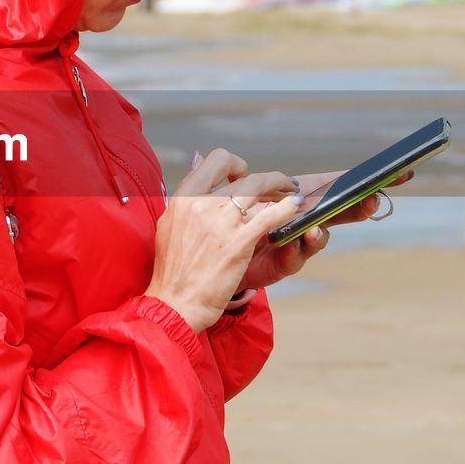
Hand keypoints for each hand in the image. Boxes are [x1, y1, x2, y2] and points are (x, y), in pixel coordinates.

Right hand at [147, 149, 300, 333]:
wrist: (175, 302)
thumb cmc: (172, 270)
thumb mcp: (170, 223)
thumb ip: (187, 195)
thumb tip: (198, 161)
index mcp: (183, 198)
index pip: (215, 160)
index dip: (234, 164)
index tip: (241, 176)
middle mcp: (200, 204)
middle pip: (243, 175)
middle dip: (266, 178)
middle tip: (277, 186)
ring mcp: (221, 222)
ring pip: (259, 188)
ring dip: (279, 186)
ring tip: (290, 193)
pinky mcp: (239, 242)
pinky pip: (269, 216)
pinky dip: (286, 208)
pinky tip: (294, 207)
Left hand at [237, 169, 414, 289]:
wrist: (225, 251)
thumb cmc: (246, 218)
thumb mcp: (260, 198)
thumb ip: (276, 192)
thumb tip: (295, 189)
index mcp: (306, 198)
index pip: (341, 185)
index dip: (369, 180)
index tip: (400, 173)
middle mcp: (310, 220)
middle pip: (341, 211)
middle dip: (360, 206)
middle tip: (373, 201)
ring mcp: (301, 242)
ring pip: (321, 236)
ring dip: (323, 233)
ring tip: (317, 229)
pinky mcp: (286, 261)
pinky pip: (295, 256)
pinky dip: (296, 248)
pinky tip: (295, 242)